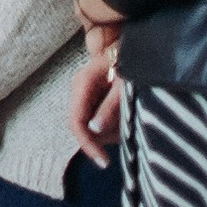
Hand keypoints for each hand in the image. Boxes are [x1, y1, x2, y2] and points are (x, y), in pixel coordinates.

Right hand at [68, 47, 123, 164]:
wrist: (131, 44)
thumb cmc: (130, 61)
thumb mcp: (124, 86)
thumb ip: (109, 108)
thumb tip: (94, 131)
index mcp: (82, 84)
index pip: (76, 122)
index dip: (88, 145)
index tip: (104, 161)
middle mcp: (78, 90)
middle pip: (83, 127)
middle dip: (103, 137)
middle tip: (126, 132)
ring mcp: (84, 93)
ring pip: (91, 125)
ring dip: (110, 130)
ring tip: (129, 116)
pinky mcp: (92, 97)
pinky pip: (97, 119)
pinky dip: (112, 124)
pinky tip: (125, 113)